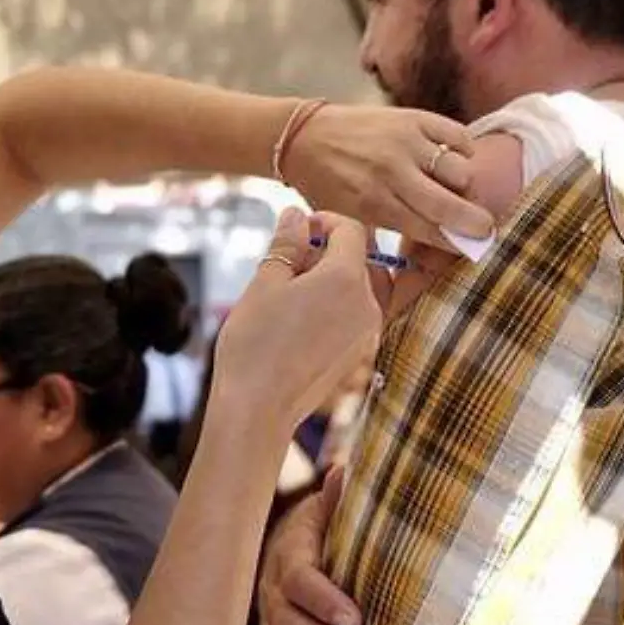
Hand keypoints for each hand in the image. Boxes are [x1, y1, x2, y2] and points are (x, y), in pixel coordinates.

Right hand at [212, 211, 382, 448]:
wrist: (259, 408)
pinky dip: (337, 305)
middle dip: (328, 250)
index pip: (353, 229)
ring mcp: (368, 331)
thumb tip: (296, 216)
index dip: (326, 221)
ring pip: (361, 286)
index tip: (299, 229)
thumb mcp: (264, 283)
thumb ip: (286, 244)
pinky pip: (357, 314)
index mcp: (346, 278)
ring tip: (292, 291)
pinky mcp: (361, 353)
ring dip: (333, 278)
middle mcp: (368, 303)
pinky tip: (301, 318)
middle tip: (288, 262)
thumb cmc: (256, 345)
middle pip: (360, 257)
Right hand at [257, 467, 365, 624]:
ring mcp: (269, 620)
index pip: (302, 579)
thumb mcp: (332, 509)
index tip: (355, 618)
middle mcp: (272, 590)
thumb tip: (346, 472)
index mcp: (290, 554)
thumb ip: (339, 500)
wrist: (293, 542)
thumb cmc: (326, 526)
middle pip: (288, 623)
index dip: (325, 600)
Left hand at [284, 105, 492, 248]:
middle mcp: (393, 173)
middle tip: (484, 228)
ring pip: (462, 171)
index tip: (471, 248)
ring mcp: (406, 142)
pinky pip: (458, 137)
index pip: (430, 230)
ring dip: (466, 185)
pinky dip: (464, 151)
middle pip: (452, 204)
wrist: (303, 136)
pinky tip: (454, 159)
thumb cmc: (326, 183)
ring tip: (458, 189)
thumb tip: (440, 239)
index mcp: (375, 204)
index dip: (455, 243)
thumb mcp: (350, 216)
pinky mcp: (413, 117)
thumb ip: (391, 227)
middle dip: (475, 223)